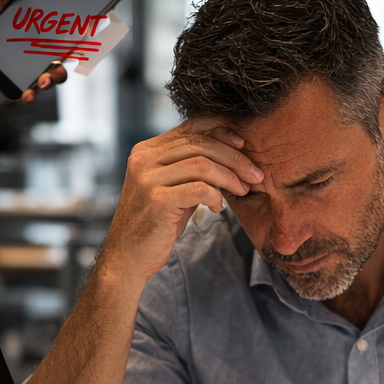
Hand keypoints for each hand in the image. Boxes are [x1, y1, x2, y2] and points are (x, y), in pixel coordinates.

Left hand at [0, 0, 69, 103]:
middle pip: (57, 61)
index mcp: (29, 33)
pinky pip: (28, 91)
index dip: (70, 38)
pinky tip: (27, 94)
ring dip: (50, 81)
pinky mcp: (14, 83)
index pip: (55, 35)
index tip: (76, 39)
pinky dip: (31, 95)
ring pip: (47, 78)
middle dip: (62, 66)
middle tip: (55, 67)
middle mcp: (32, 53)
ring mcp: (24, 70)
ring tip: (41, 82)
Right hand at [98, 119, 265, 282]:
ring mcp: (148, 179)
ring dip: (231, 177)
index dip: (221, 130)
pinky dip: (216, 196)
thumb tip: (230, 151)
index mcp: (146, 150)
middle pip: (201, 143)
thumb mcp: (172, 188)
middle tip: (255, 174)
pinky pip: (199, 189)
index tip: (243, 144)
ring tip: (243, 190)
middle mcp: (144, 159)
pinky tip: (218, 208)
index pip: (191, 126)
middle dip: (235, 158)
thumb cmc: (156, 223)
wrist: (128, 257)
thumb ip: (190, 168)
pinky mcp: (157, 200)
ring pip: (202, 165)